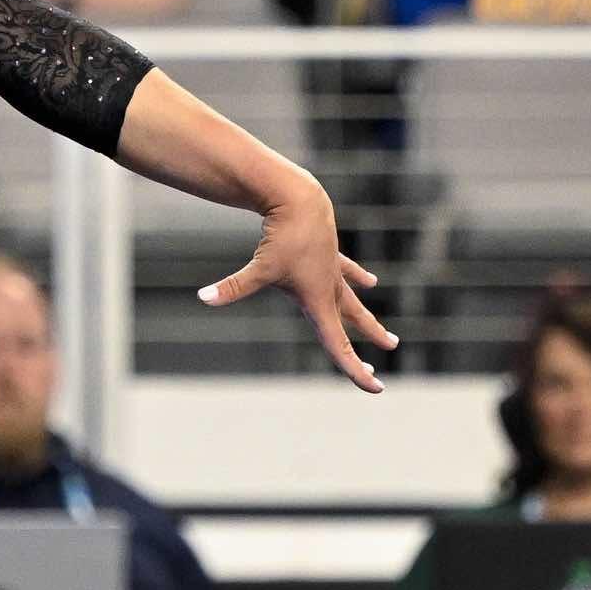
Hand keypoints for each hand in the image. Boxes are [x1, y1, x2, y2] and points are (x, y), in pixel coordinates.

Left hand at [197, 179, 392, 391]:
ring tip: (387, 336)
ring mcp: (333, 272)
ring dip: (367, 320)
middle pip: (351, 327)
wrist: (301, 201)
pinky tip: (371, 281)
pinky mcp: (331, 254)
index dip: (356, 371)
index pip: (339, 346)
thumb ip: (232, 287)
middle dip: (364, 350)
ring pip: (354, 302)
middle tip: (379, 368)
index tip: (376, 388)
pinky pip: (347, 272)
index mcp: (319, 301)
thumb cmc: (281, 238)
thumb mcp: (258, 267)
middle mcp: (330, 289)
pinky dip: (357, 277)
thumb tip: (203, 297)